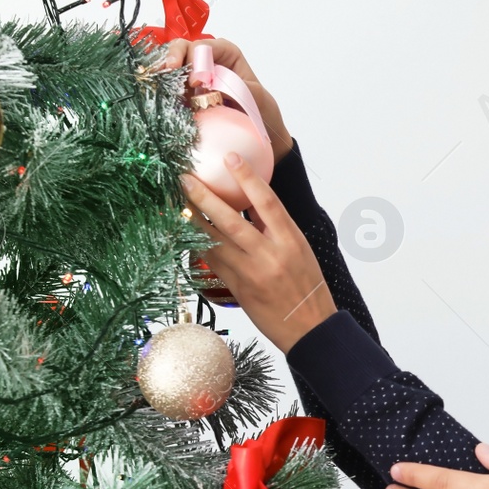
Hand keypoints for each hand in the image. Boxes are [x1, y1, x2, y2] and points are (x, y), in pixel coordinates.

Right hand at [154, 37, 291, 164]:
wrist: (259, 133)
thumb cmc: (261, 111)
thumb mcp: (256, 97)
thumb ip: (237, 87)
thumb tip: (211, 86)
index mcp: (226, 53)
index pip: (203, 46)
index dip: (195, 60)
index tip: (194, 81)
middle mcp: (207, 59)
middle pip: (181, 49)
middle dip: (171, 59)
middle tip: (166, 73)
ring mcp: (193, 75)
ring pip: (170, 66)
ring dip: (164, 75)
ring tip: (160, 87)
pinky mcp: (184, 93)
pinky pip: (169, 86)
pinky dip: (163, 90)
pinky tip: (160, 98)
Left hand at [181, 154, 336, 352]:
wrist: (311, 330)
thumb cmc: (308, 289)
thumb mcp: (300, 252)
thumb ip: (275, 228)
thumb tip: (250, 202)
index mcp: (291, 241)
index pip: (267, 202)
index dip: (247, 178)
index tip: (230, 158)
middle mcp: (270, 255)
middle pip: (231, 220)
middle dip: (204, 197)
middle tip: (185, 178)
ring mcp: (252, 273)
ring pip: (215, 241)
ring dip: (193, 220)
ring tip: (177, 202)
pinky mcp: (238, 289)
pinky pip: (213, 262)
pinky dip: (199, 246)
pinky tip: (186, 232)